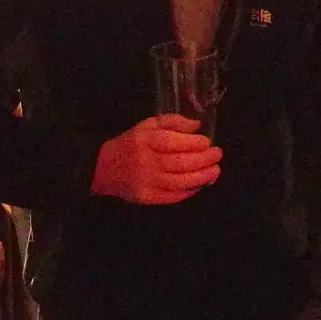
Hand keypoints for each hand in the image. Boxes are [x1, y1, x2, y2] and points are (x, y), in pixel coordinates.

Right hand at [91, 114, 220, 205]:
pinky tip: (199, 184)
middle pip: (181, 163)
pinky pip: (173, 196)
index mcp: (145, 140)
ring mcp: (146, 181)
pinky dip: (189, 191)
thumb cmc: (130, 143)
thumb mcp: (147, 125)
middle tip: (218, 155)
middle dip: (204, 160)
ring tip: (215, 171)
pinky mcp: (146, 197)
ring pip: (180, 181)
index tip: (208, 142)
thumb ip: (173, 122)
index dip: (195, 143)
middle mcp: (146, 161)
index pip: (175, 142)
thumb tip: (197, 125)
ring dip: (202, 177)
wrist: (103, 168)